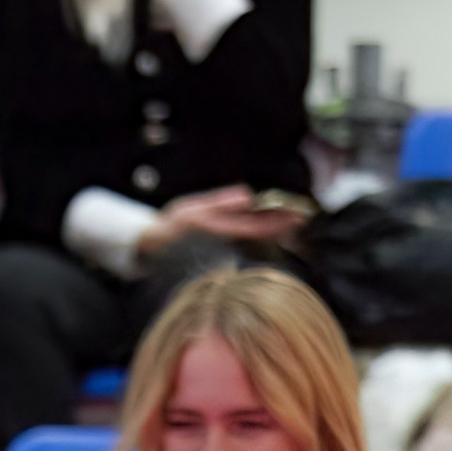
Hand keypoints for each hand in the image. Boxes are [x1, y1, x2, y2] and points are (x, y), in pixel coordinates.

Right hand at [142, 187, 307, 256]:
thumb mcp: (189, 208)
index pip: (256, 226)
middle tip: (303, 217)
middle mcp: (224, 246)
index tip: (300, 214)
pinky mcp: (220, 255)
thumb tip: (248, 196)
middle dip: (281, 227)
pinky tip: (269, 232)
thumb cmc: (168, 227)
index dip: (279, 221)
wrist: (148, 249)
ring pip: (255, 243)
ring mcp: (223, 252)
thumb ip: (220, 202)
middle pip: (260, 237)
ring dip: (274, 233)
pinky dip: (260, 237)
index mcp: (218, 232)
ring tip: (292, 223)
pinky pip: (246, 245)